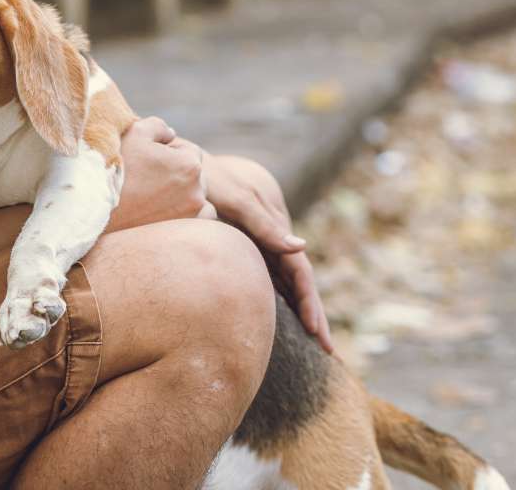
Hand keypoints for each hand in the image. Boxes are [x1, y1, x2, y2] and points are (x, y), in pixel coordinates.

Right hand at [108, 117, 212, 230]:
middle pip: (193, 175)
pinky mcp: (182, 233)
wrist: (93, 205)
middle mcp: (197, 191)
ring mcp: (191, 215)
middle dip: (176, 172)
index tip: (147, 159)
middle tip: (146, 177)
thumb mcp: (135, 132)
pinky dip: (189, 215)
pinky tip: (167, 212)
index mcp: (190, 164)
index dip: (167, 151)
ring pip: (197, 197)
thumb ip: (159, 126)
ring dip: (185, 194)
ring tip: (156, 196)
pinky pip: (199, 220)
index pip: (188, 151)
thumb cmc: (115, 166)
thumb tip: (170, 135)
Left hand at [203, 154, 333, 353]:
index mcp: (274, 228)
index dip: (310, 302)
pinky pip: (268, 279)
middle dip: (314, 314)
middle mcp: (271, 239)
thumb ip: (264, 223)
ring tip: (313, 341)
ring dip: (301, 310)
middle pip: (299, 282)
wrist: (187, 166)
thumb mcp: (235, 199)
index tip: (315, 332)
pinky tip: (280, 318)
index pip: (300, 273)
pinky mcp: (244, 248)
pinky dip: (280, 299)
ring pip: (286, 283)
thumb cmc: (209, 180)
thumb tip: (301, 247)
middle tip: (328, 349)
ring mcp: (259, 244)